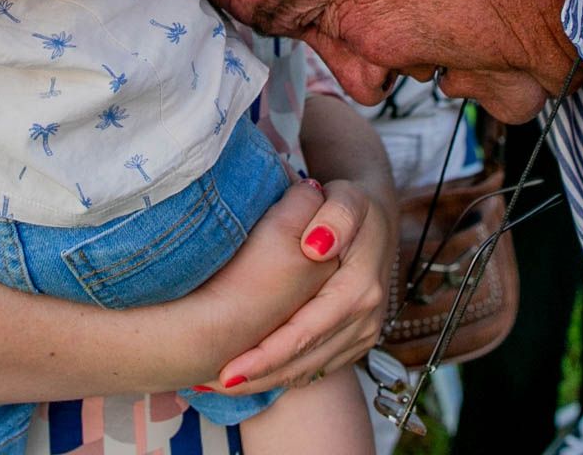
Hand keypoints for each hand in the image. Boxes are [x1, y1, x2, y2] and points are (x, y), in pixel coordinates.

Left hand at [205, 176, 396, 395]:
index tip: (229, 370)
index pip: (308, 331)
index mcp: (359, 288)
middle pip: (305, 360)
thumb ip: (336, 216)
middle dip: (257, 378)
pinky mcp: (356, 341)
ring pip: (310, 370)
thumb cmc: (351, 205)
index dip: (268, 356)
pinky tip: (250, 375)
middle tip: (206, 384)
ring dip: (265, 382)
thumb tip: (315, 247)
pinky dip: (283, 374)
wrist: (376, 220)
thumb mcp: (347, 197)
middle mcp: (366, 319)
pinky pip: (317, 367)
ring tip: (217, 384)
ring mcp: (364, 334)